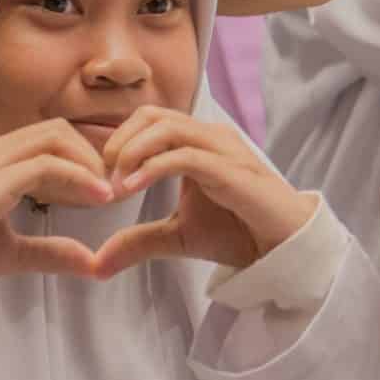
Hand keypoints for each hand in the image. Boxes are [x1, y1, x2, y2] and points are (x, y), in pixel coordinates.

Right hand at [0, 121, 113, 293]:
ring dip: (90, 163)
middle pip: (56, 130)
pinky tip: (98, 199)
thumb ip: (49, 251)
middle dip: (93, 154)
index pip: (47, 139)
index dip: (84, 158)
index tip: (109, 189)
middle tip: (116, 187)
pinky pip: (43, 166)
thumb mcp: (9, 254)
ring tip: (110, 194)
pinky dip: (77, 178)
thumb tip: (90, 260)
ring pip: (53, 139)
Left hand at [85, 109, 315, 277]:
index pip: (149, 120)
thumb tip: (97, 265)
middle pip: (152, 115)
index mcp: (199, 142)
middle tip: (101, 180)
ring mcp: (223, 149)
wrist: (283, 248)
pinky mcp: (230, 170)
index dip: (117, 143)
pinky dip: (151, 168)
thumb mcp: (178, 236)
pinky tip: (130, 189)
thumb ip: (139, 241)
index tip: (100, 180)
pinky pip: (184, 156)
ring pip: (166, 128)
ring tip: (115, 187)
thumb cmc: (239, 232)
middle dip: (118, 143)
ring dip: (131, 153)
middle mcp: (211, 136)